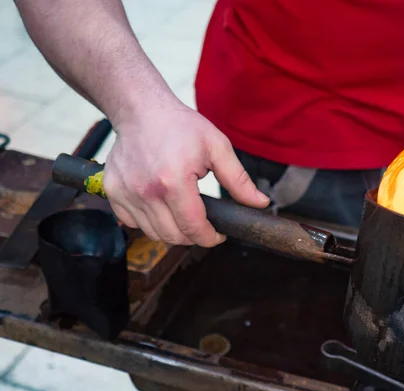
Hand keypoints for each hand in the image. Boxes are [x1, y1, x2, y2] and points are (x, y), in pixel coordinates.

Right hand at [103, 101, 269, 246]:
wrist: (140, 110)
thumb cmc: (181, 126)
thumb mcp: (217, 147)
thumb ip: (239, 180)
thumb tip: (262, 203)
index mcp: (174, 182)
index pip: (194, 228)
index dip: (210, 238)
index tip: (218, 234)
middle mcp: (146, 192)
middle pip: (174, 236)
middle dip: (193, 236)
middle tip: (203, 223)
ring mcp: (125, 193)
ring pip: (154, 234)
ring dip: (172, 231)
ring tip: (183, 212)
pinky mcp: (112, 192)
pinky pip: (133, 223)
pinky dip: (149, 222)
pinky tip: (161, 206)